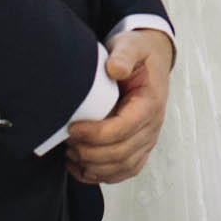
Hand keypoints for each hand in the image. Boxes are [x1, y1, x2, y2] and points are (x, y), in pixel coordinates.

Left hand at [66, 29, 173, 185]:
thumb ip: (123, 55)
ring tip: (71, 153)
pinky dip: (101, 175)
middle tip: (68, 142)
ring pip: (123, 167)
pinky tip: (80, 167)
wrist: (152, 59)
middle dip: (90, 153)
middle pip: (122, 153)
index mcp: (151, 103)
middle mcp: (152, 126)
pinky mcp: (139, 147)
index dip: (96, 134)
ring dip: (94, 167)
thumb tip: (115, 69)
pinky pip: (123, 171)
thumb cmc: (140, 54)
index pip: (124, 128)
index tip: (73, 129)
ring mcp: (147, 139)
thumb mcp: (132, 45)